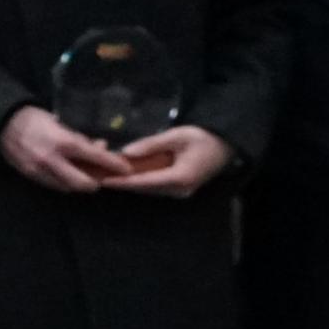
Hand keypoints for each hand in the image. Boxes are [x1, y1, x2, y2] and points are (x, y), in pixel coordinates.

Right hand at [0, 105, 136, 195]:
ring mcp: (41, 171)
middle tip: (101, 178)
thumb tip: (98, 147)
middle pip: (83, 183)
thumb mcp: (60, 123)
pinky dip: (62, 183)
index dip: (113, 164)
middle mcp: (54, 160)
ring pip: (68, 188)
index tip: (126, 168)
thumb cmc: (35, 118)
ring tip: (82, 175)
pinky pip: (52, 186)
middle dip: (95, 183)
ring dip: (78, 184)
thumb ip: (78, 138)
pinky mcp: (31, 176)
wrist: (3, 123)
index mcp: (64, 142)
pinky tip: (65, 175)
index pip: (95, 157)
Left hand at [105, 124, 234, 196]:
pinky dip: (142, 181)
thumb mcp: (177, 136)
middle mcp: (179, 190)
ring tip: (109, 175)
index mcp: (179, 178)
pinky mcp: (181, 188)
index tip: (104, 181)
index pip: (144, 182)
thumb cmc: (203, 137)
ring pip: (150, 189)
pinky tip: (128, 175)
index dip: (123, 182)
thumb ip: (151, 145)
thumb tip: (126, 153)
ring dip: (131, 183)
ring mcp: (180, 192)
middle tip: (101, 176)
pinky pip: (157, 187)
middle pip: (145, 188)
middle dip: (123, 183)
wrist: (227, 145)